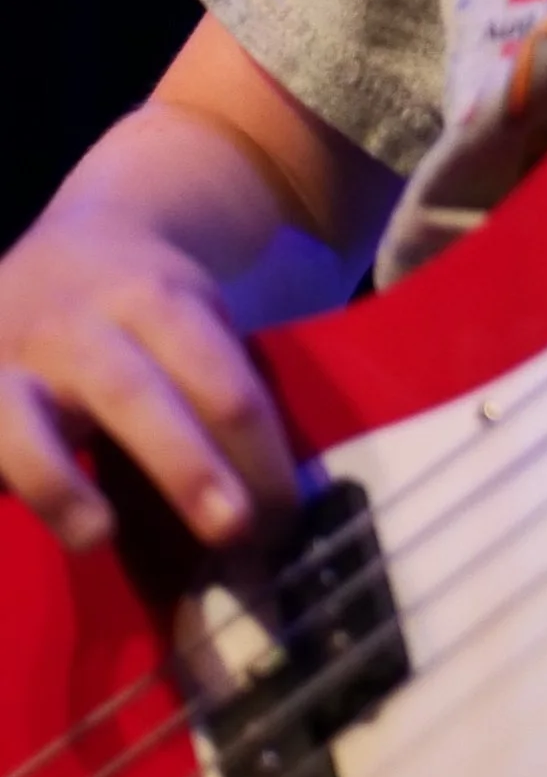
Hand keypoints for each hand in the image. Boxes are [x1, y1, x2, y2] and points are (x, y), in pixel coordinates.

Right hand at [0, 148, 302, 554]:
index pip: (220, 382)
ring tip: (99, 536)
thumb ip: (224, 390)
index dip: (259, 453)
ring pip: (25, 422)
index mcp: (160, 303)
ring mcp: (13, 361)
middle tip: (233, 530)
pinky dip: (0, 480)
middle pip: (135, 396)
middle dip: (185, 465)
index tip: (287, 520)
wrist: (70, 240)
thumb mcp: (198, 316)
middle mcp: (82, 328)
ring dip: (61, 482)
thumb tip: (279, 507)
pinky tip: (12, 519)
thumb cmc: (151, 305)